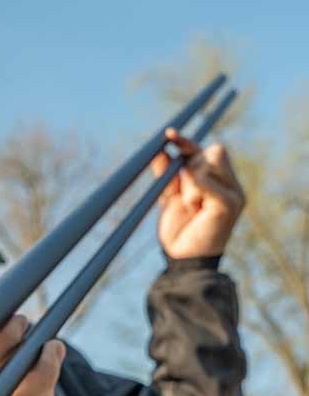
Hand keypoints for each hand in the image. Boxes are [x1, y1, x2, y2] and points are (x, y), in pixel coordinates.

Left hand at [152, 128, 245, 258]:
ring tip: (191, 205)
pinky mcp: (231, 203)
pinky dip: (195, 187)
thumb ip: (167, 173)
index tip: (168, 135)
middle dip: (191, 165)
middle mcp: (230, 184)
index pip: (205, 150)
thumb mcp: (169, 197)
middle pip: (213, 150)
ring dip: (192, 180)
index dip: (186, 142)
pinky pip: (208, 180)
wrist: (182, 260)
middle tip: (184, 193)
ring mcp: (234, 193)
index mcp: (217, 182)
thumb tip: (161, 149)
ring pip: (210, 160)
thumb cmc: (178, 232)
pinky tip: (194, 206)